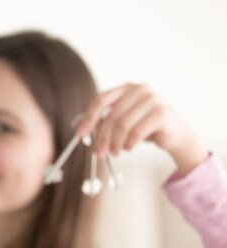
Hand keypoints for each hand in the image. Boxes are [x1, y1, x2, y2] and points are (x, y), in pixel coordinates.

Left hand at [76, 83, 206, 174]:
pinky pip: (137, 132)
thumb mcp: (121, 122)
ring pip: (123, 124)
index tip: (80, 134)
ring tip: (115, 152)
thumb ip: (104, 122)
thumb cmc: (144, 127)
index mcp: (126, 88)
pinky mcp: (161, 113)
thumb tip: (82, 131)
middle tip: (98, 153)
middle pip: (111, 115)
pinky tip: (129, 148)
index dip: (89, 117)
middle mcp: (139, 89)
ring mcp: (152, 99)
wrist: (174, 134)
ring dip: (116, 143)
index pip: (101, 99)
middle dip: (102, 137)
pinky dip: (129, 144)